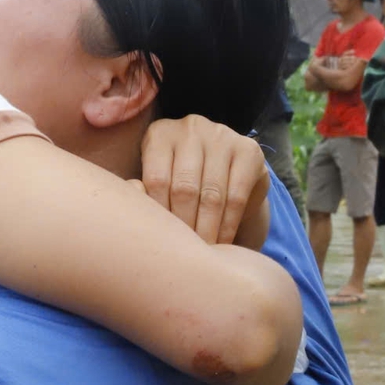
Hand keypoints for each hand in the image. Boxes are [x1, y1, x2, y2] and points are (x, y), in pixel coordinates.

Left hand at [139, 114, 272, 246]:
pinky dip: (229, 224)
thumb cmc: (179, 185)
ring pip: (212, 194)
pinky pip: (237, 195)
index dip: (160, 217)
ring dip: (208, 230)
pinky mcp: (249, 150)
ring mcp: (221, 135)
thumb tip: (136, 221)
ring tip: (203, 252)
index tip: (162, 244)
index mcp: (160, 134)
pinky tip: (224, 242)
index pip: (156, 180)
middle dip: (185, 227)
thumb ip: (143, 196)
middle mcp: (189, 128)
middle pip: (184, 187)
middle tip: (184, 255)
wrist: (226, 174)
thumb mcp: (158, 184)